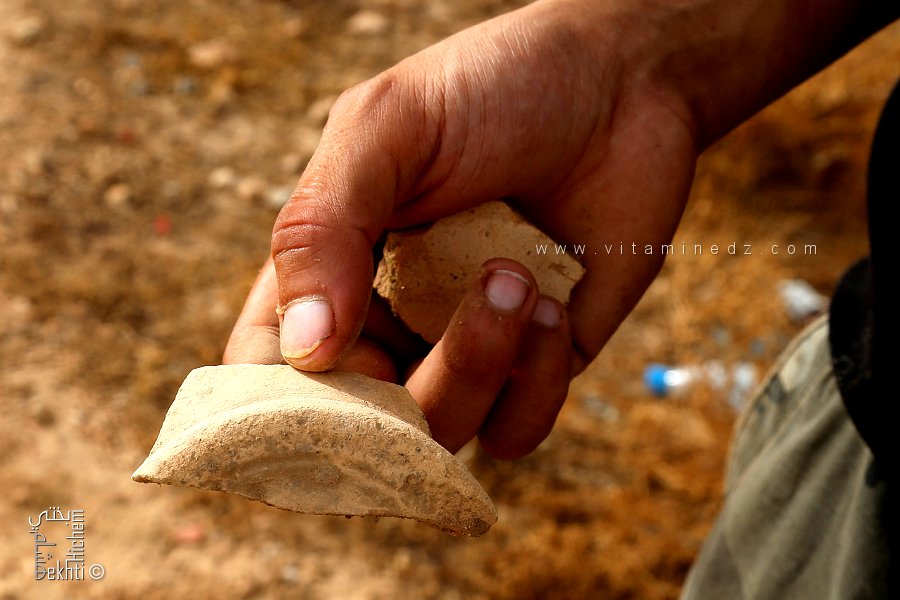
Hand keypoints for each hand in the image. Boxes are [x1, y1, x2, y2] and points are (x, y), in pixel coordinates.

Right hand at [225, 0, 697, 457]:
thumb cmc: (492, 88)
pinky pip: (516, 430)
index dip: (286, 399)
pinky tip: (550, 304)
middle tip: (442, 299)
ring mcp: (464, 349)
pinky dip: (533, 383)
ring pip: (441, 435)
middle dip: (399, 393)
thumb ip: (323, 229)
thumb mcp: (385, 129)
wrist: (619, 81)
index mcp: (331, 268)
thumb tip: (307, 347)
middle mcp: (390, 321)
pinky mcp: (537, 364)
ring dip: (476, 367)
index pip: (274, 373)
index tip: (331, 366)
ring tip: (512, 276)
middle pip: (361, 426)